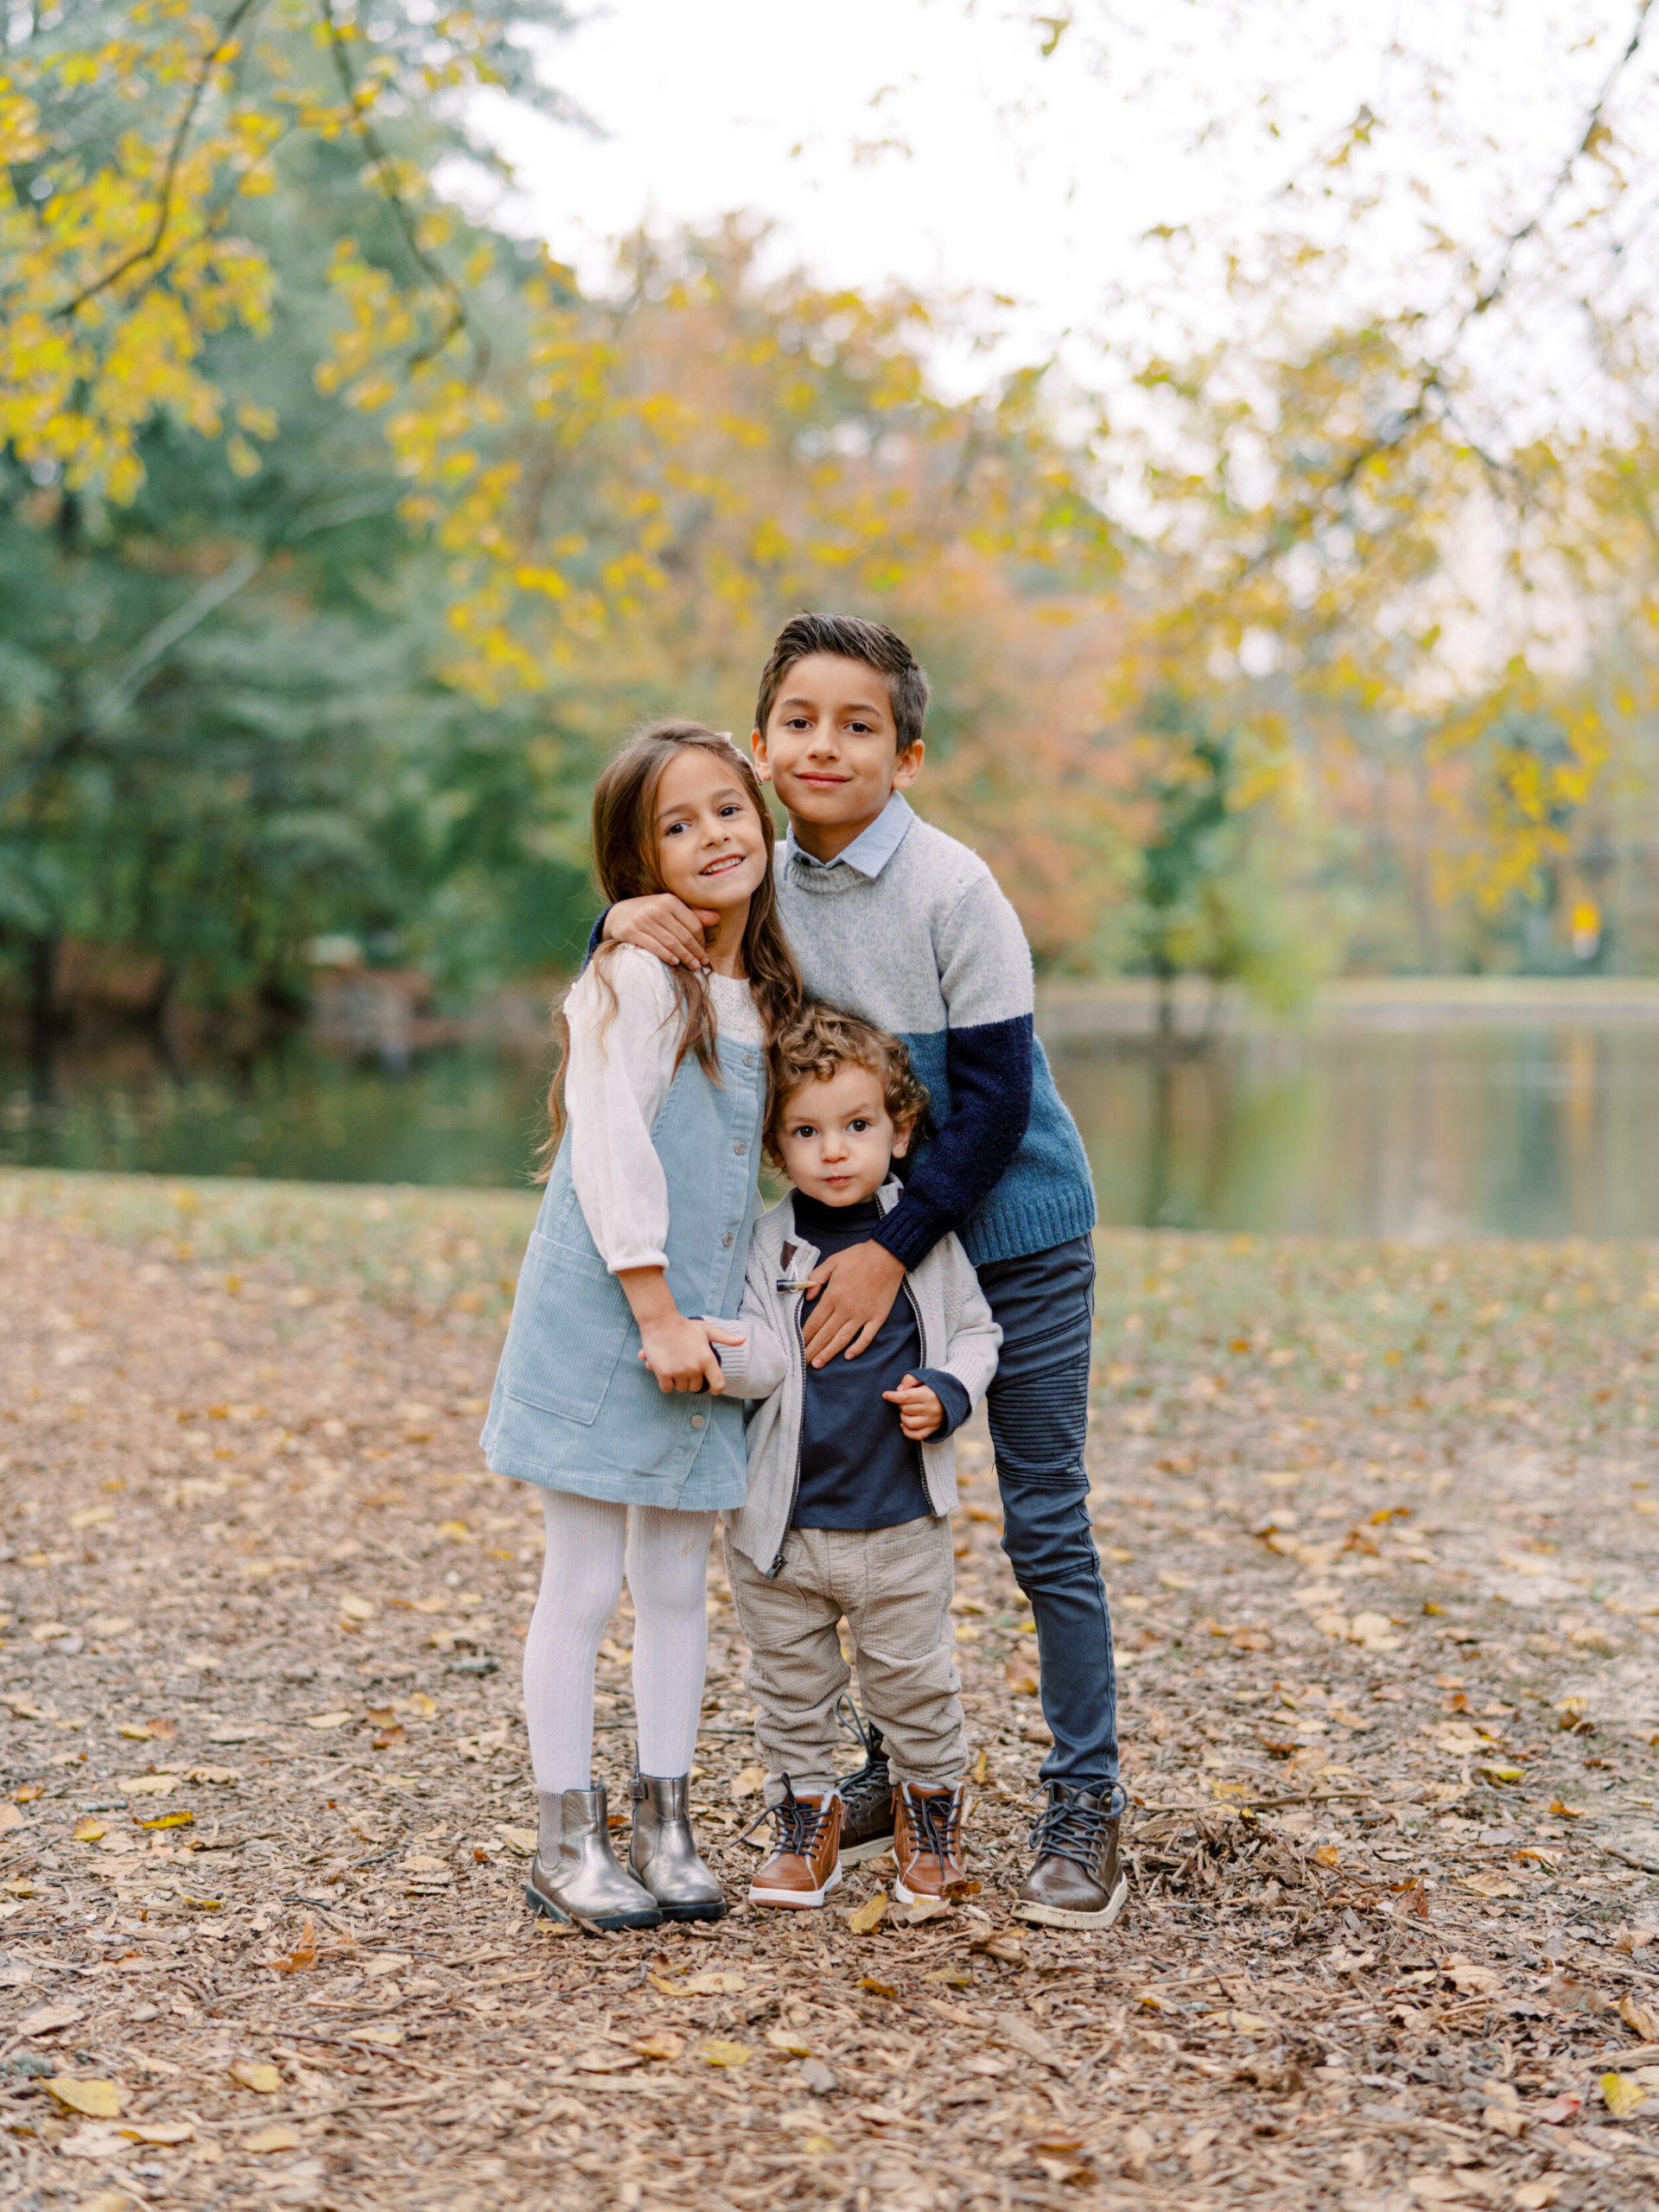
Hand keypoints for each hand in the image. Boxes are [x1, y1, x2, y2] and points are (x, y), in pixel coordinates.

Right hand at [603, 892, 718, 968]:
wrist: (617, 915)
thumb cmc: (649, 914)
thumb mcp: (669, 910)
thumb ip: (692, 915)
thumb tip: (717, 918)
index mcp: (669, 900)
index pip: (693, 924)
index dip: (701, 941)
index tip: (704, 952)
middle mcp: (656, 908)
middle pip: (683, 935)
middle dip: (695, 952)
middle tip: (702, 963)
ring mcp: (642, 919)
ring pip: (670, 942)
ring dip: (684, 957)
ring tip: (693, 966)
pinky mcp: (630, 931)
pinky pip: (653, 946)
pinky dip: (666, 955)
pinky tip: (674, 962)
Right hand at [618, 1265, 740, 1392]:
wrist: (660, 1321)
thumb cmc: (684, 1325)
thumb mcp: (707, 1330)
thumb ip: (725, 1338)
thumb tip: (743, 1339)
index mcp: (707, 1359)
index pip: (718, 1384)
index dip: (716, 1389)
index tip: (711, 1389)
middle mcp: (695, 1368)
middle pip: (696, 1388)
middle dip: (692, 1380)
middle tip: (686, 1367)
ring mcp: (679, 1372)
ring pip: (681, 1388)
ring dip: (678, 1381)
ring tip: (675, 1366)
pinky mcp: (663, 1373)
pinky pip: (667, 1388)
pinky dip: (666, 1383)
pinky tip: (664, 1371)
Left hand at [801, 1240, 905, 1365]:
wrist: (887, 1256)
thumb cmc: (858, 1257)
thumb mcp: (832, 1262)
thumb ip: (816, 1278)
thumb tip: (807, 1296)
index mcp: (833, 1296)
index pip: (815, 1322)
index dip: (805, 1336)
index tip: (797, 1346)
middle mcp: (846, 1309)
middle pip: (826, 1334)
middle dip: (813, 1350)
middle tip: (804, 1363)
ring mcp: (863, 1315)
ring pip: (843, 1339)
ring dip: (829, 1353)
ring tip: (819, 1364)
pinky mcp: (877, 1317)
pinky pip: (866, 1337)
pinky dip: (857, 1348)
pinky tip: (848, 1356)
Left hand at [883, 1373, 944, 1439]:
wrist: (953, 1395)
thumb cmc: (935, 1385)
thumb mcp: (924, 1377)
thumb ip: (909, 1379)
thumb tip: (898, 1390)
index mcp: (928, 1395)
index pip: (905, 1397)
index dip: (893, 1396)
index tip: (885, 1395)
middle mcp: (931, 1409)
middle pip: (906, 1409)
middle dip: (900, 1404)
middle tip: (904, 1400)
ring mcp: (933, 1421)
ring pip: (909, 1423)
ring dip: (903, 1417)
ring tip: (905, 1411)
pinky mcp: (933, 1429)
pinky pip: (917, 1435)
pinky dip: (907, 1431)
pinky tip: (904, 1424)